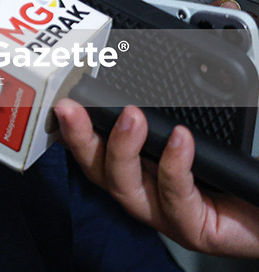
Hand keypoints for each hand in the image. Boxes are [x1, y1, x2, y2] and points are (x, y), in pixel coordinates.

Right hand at [54, 98, 258, 257]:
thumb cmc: (242, 181)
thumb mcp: (201, 138)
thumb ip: (175, 113)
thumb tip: (157, 69)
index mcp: (143, 172)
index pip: (96, 151)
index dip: (72, 129)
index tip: (61, 100)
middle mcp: (148, 196)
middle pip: (97, 171)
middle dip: (78, 138)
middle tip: (70, 107)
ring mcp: (167, 216)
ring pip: (124, 187)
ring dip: (121, 149)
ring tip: (131, 118)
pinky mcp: (194, 231)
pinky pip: (174, 197)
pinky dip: (173, 165)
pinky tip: (180, 140)